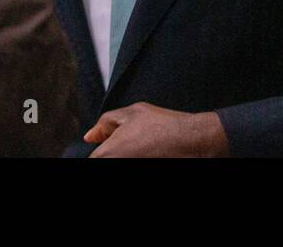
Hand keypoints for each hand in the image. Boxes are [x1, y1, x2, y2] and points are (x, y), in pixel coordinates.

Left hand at [84, 102, 228, 156]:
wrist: (191, 139)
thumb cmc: (163, 125)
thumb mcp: (131, 113)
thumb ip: (105, 123)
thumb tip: (90, 136)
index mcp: (108, 153)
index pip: (92, 159)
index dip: (99, 151)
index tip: (109, 146)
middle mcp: (117, 165)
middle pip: (104, 160)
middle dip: (111, 153)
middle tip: (131, 145)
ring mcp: (132, 168)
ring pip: (117, 163)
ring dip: (124, 155)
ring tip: (141, 148)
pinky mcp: (146, 170)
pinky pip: (132, 165)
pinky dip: (136, 157)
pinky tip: (148, 153)